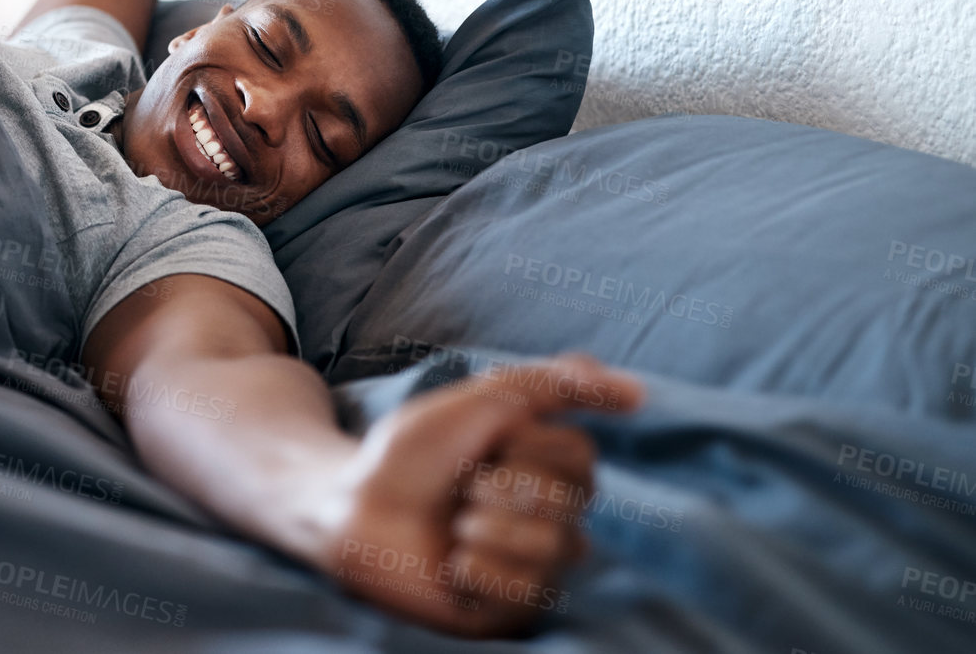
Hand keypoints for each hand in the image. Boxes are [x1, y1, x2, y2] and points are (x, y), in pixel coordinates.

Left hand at [316, 354, 644, 637]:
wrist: (353, 506)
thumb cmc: (413, 452)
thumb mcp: (481, 398)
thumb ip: (555, 384)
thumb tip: (639, 392)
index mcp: (549, 467)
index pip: (583, 455)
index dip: (529, 444)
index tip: (485, 442)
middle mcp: (551, 517)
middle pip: (573, 501)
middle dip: (508, 486)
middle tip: (465, 487)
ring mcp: (533, 565)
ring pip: (554, 548)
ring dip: (489, 527)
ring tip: (454, 525)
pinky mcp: (510, 608)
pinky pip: (524, 591)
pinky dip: (478, 568)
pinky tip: (452, 563)